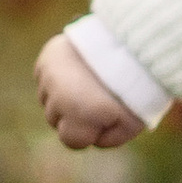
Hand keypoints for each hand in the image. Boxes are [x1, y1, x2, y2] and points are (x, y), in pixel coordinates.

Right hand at [37, 34, 142, 149]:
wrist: (133, 42)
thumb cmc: (137, 87)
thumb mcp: (132, 124)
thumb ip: (108, 140)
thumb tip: (92, 139)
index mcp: (79, 114)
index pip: (70, 140)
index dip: (90, 133)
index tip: (107, 118)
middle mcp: (59, 96)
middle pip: (56, 119)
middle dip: (74, 115)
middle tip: (99, 98)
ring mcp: (50, 75)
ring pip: (48, 98)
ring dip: (63, 96)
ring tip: (88, 82)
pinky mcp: (47, 57)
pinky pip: (44, 77)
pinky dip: (58, 77)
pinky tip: (79, 70)